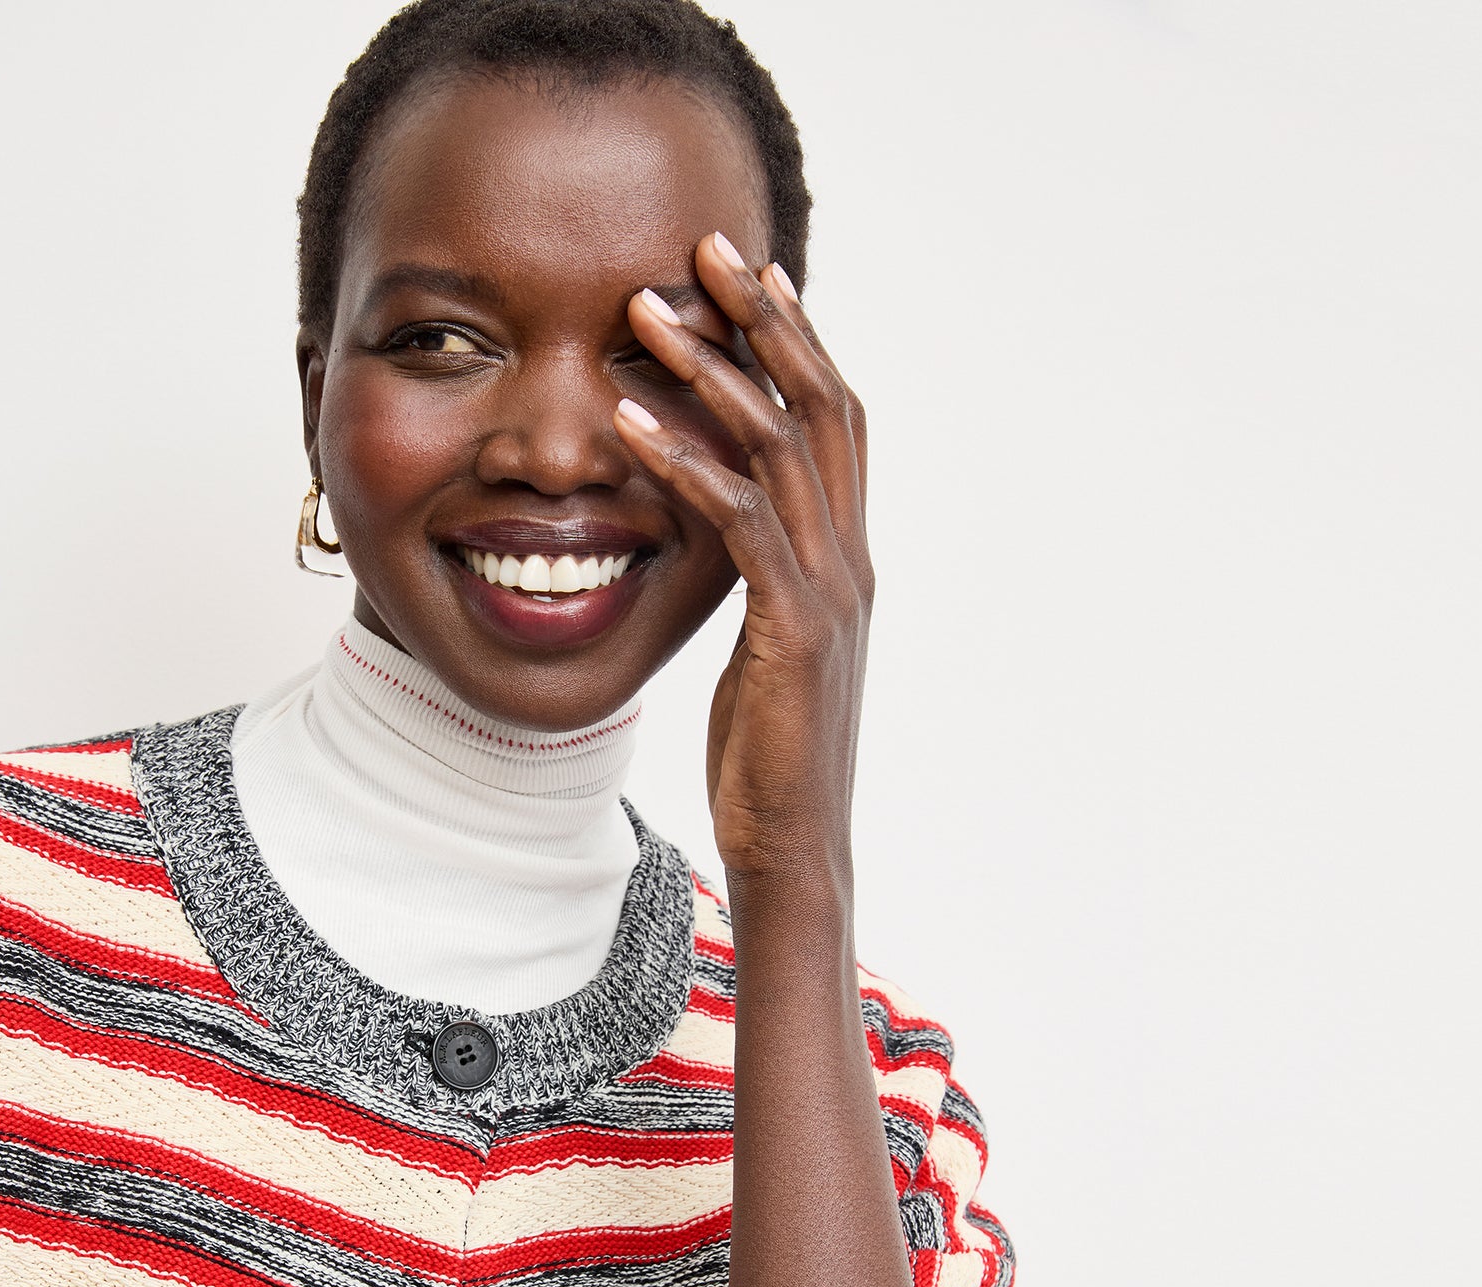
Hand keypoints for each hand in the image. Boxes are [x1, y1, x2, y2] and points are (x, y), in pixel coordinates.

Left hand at [616, 234, 870, 884]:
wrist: (795, 846)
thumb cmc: (768, 758)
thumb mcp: (767, 650)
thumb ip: (760, 580)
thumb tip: (722, 529)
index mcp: (847, 562)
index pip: (835, 425)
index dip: (799, 344)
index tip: (751, 278)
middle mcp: (851, 561)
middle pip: (822, 407)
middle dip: (765, 320)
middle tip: (710, 245)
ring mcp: (829, 592)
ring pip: (779, 448)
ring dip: (710, 370)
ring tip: (645, 312)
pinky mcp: (792, 629)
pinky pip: (739, 522)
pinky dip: (683, 463)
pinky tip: (629, 423)